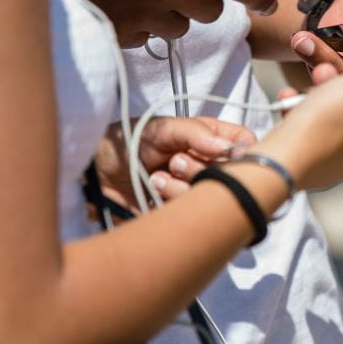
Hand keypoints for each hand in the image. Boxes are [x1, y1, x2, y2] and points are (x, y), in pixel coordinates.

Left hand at [94, 116, 256, 210]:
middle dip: (203, 170)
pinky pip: (193, 214)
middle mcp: (211, 165)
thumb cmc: (131, 139)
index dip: (243, 154)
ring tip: (158, 176)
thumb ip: (195, 132)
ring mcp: (199, 190)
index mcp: (213, 139)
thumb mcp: (163, 128)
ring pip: (213, 198)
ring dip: (183, 186)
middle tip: (176, 161)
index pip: (247, 146)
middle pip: (233, 176)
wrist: (95, 171)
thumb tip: (226, 147)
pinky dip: (173, 201)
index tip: (226, 157)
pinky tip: (154, 189)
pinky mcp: (185, 213)